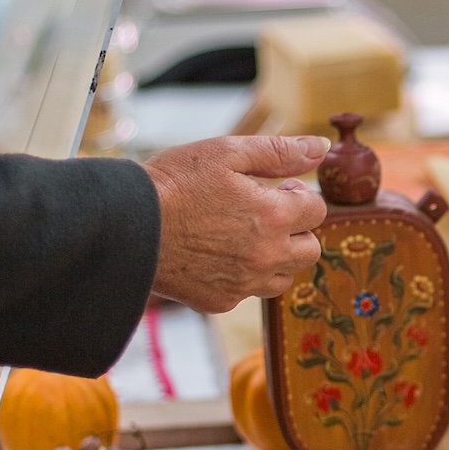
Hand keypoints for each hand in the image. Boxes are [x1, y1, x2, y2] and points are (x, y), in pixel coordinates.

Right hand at [143, 134, 329, 312]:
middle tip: (264, 213)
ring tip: (243, 235)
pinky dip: (243, 276)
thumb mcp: (227, 152)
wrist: (127, 225)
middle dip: (296, 230)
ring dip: (276, 256)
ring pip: (284, 276)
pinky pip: (249, 292)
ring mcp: (245, 283)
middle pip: (310, 250)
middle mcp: (266, 256)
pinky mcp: (221, 301)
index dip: (298, 196)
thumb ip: (280, 151)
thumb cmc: (174, 183)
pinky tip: (217, 254)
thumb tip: (321, 148)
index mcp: (273, 216)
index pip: (317, 210)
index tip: (277, 189)